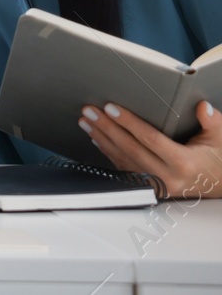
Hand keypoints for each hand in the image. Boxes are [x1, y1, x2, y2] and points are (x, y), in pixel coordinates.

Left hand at [81, 100, 221, 198]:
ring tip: (86, 122)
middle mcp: (168, 177)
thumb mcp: (221, 137)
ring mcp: (158, 186)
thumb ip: (213, 121)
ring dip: (102, 139)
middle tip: (90, 111)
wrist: (220, 185)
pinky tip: (97, 139)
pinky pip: (125, 170)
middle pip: (131, 149)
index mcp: (184, 163)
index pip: (150, 139)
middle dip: (107, 128)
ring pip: (124, 160)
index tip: (111, 107)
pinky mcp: (151, 189)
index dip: (129, 123)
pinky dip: (109, 153)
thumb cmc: (218, 158)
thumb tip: (202, 106)